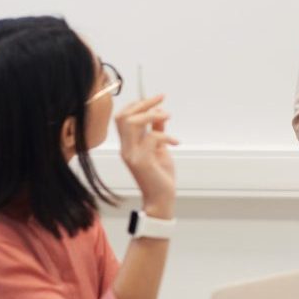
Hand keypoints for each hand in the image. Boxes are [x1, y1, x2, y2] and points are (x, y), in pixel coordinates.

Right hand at [116, 95, 178, 216]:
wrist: (161, 199)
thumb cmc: (160, 176)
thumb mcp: (159, 149)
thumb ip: (156, 132)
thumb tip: (160, 113)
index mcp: (128, 144)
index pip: (122, 117)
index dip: (137, 104)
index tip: (156, 99)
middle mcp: (126, 148)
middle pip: (124, 116)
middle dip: (144, 103)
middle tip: (162, 101)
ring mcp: (132, 154)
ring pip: (133, 123)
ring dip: (152, 115)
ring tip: (167, 117)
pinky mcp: (142, 161)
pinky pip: (152, 138)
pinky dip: (167, 136)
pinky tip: (176, 142)